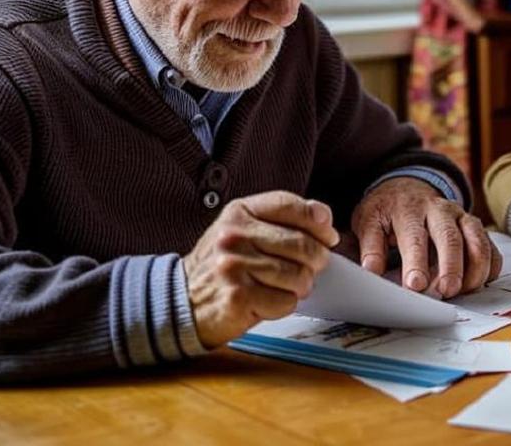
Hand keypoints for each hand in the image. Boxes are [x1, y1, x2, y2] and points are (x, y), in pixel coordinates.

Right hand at [183, 191, 338, 347]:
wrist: (181, 300)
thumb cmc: (221, 265)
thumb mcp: (242, 230)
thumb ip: (280, 220)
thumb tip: (324, 221)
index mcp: (239, 212)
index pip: (291, 205)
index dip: (318, 222)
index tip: (328, 236)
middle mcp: (234, 235)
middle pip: (302, 244)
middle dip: (316, 261)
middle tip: (310, 269)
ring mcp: (234, 266)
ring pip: (299, 275)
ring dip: (299, 286)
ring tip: (283, 286)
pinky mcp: (238, 297)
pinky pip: (286, 301)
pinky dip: (283, 305)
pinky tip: (267, 301)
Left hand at [351, 177, 501, 297]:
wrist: (406, 188)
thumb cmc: (387, 211)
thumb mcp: (368, 221)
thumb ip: (370, 246)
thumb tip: (371, 271)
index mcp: (409, 208)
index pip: (414, 236)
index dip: (416, 262)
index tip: (415, 285)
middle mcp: (439, 209)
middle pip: (450, 237)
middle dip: (451, 267)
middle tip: (446, 291)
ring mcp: (460, 216)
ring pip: (476, 240)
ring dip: (474, 268)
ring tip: (464, 291)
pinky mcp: (474, 227)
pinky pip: (490, 246)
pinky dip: (490, 265)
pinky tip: (480, 282)